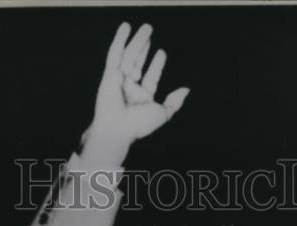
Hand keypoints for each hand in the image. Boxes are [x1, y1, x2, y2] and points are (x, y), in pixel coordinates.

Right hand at [87, 23, 189, 153]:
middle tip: (150, 32)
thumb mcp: (163, 114)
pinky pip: (115, 54)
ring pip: (129, 55)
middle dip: (144, 48)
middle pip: (139, 63)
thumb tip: (186, 90)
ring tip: (147, 27)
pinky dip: (120, 40)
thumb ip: (174, 103)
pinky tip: (126, 27)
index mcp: (142, 98)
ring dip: (137, 41)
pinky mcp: (110, 74)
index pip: (151, 78)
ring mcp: (120, 80)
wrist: (118, 128)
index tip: (161, 53)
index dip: (157, 65)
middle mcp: (130, 88)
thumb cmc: (139, 125)